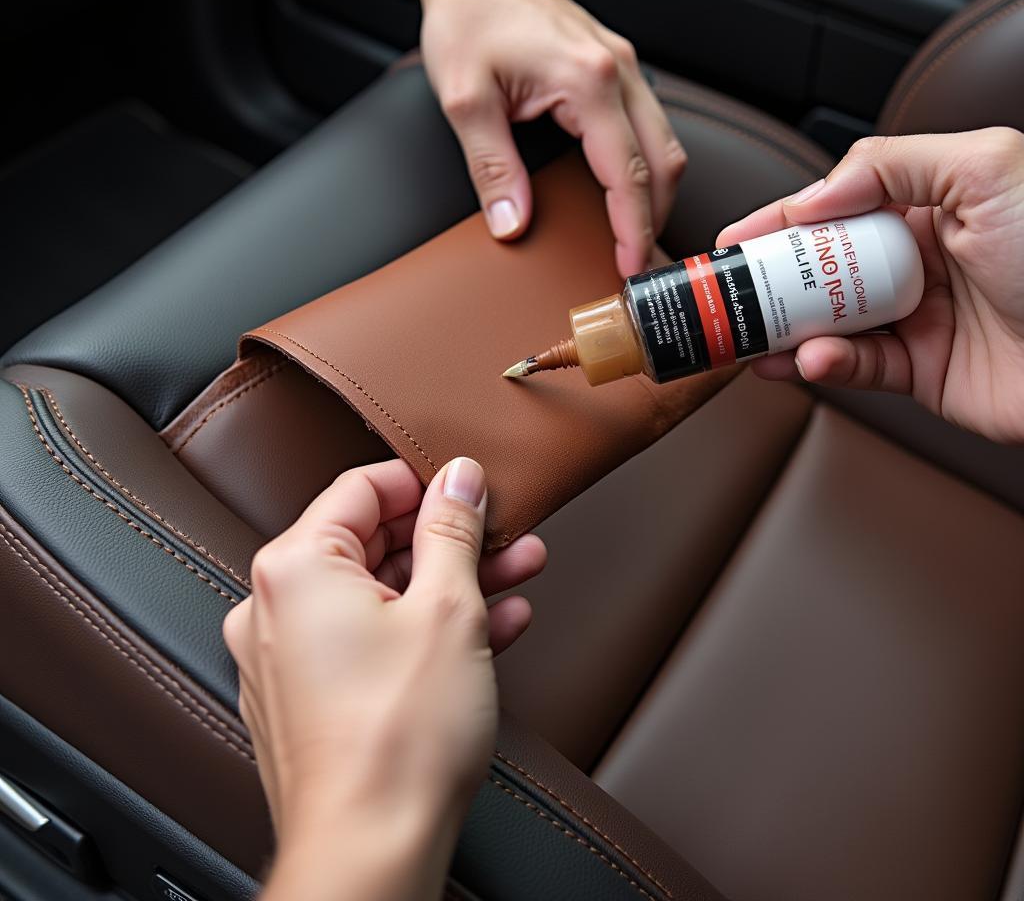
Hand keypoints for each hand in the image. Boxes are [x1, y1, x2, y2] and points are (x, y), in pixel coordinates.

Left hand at [224, 458, 545, 900]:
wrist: (370, 852)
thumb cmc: (397, 741)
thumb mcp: (448, 608)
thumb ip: (452, 529)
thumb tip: (458, 478)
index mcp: (296, 568)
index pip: (361, 487)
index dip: (424, 481)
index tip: (468, 486)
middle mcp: (277, 608)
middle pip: (374, 542)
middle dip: (450, 538)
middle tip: (504, 533)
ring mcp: (291, 657)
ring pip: (381, 593)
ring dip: (452, 583)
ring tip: (515, 575)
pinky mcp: (312, 698)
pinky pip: (373, 639)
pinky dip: (427, 629)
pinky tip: (492, 627)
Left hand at [405, 0, 685, 277]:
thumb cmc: (468, 18)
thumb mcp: (465, 100)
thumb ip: (492, 168)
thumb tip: (511, 223)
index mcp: (589, 80)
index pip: (628, 174)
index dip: (633, 229)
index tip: (629, 268)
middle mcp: (618, 71)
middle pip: (664, 162)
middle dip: (654, 220)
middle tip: (636, 264)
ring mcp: (624, 64)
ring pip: (666, 143)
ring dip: (656, 193)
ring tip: (636, 235)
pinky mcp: (615, 64)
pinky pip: (649, 123)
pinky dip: (648, 164)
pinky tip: (628, 188)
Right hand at [717, 128, 1023, 443]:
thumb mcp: (984, 169)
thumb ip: (890, 163)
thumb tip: (813, 197)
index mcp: (929, 206)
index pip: (835, 209)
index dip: (778, 222)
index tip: (731, 240)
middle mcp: (918, 261)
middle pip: (821, 268)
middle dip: (769, 281)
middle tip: (728, 294)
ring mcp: (917, 318)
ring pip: (828, 322)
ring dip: (786, 329)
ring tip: (753, 336)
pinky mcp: (921, 372)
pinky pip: (856, 368)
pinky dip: (824, 365)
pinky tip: (807, 360)